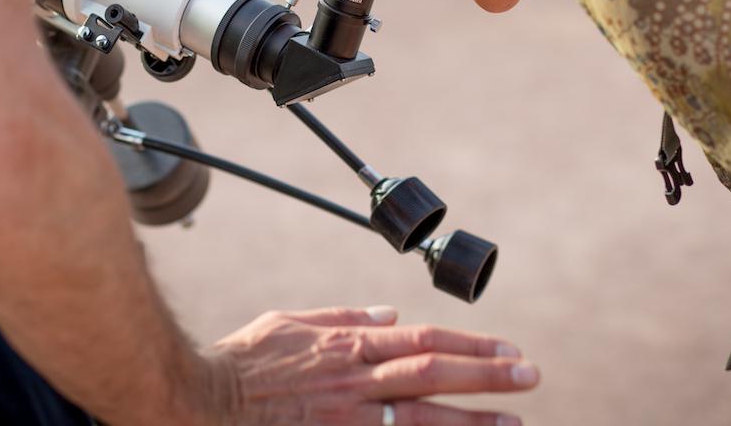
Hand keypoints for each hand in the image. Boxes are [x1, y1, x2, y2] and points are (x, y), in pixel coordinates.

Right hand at [206, 305, 537, 425]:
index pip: (422, 339)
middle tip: (530, 375)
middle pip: (433, 372)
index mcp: (348, 343)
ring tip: (514, 421)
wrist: (200, 401)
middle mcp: (355, 379)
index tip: (507, 348)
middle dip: (486, 374)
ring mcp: (347, 417)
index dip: (469, 343)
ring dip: (472, 420)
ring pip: (421, 417)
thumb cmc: (243, 361)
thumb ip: (344, 317)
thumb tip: (390, 315)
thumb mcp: (290, 322)